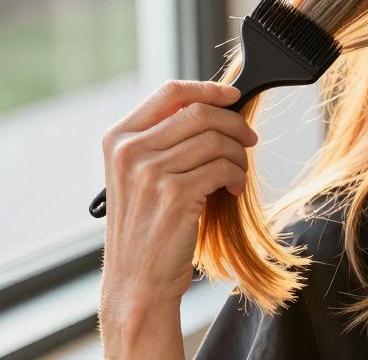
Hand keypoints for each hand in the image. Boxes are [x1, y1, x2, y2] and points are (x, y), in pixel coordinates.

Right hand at [98, 79, 257, 306]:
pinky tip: (233, 188)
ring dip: (238, 154)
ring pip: (215, 140)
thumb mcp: (139, 175)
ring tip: (238, 171)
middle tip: (249, 138)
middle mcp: (130, 151)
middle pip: (199, 112)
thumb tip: (211, 108)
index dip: (208, 88)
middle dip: (234, 123)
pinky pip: (222, 167)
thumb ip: (162, 140)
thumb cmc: (146, 226)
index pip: (170, 92)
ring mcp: (150, 172)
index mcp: (118, 139)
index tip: (232, 95)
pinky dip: (237, 175)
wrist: (137, 279)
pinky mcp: (175, 194)